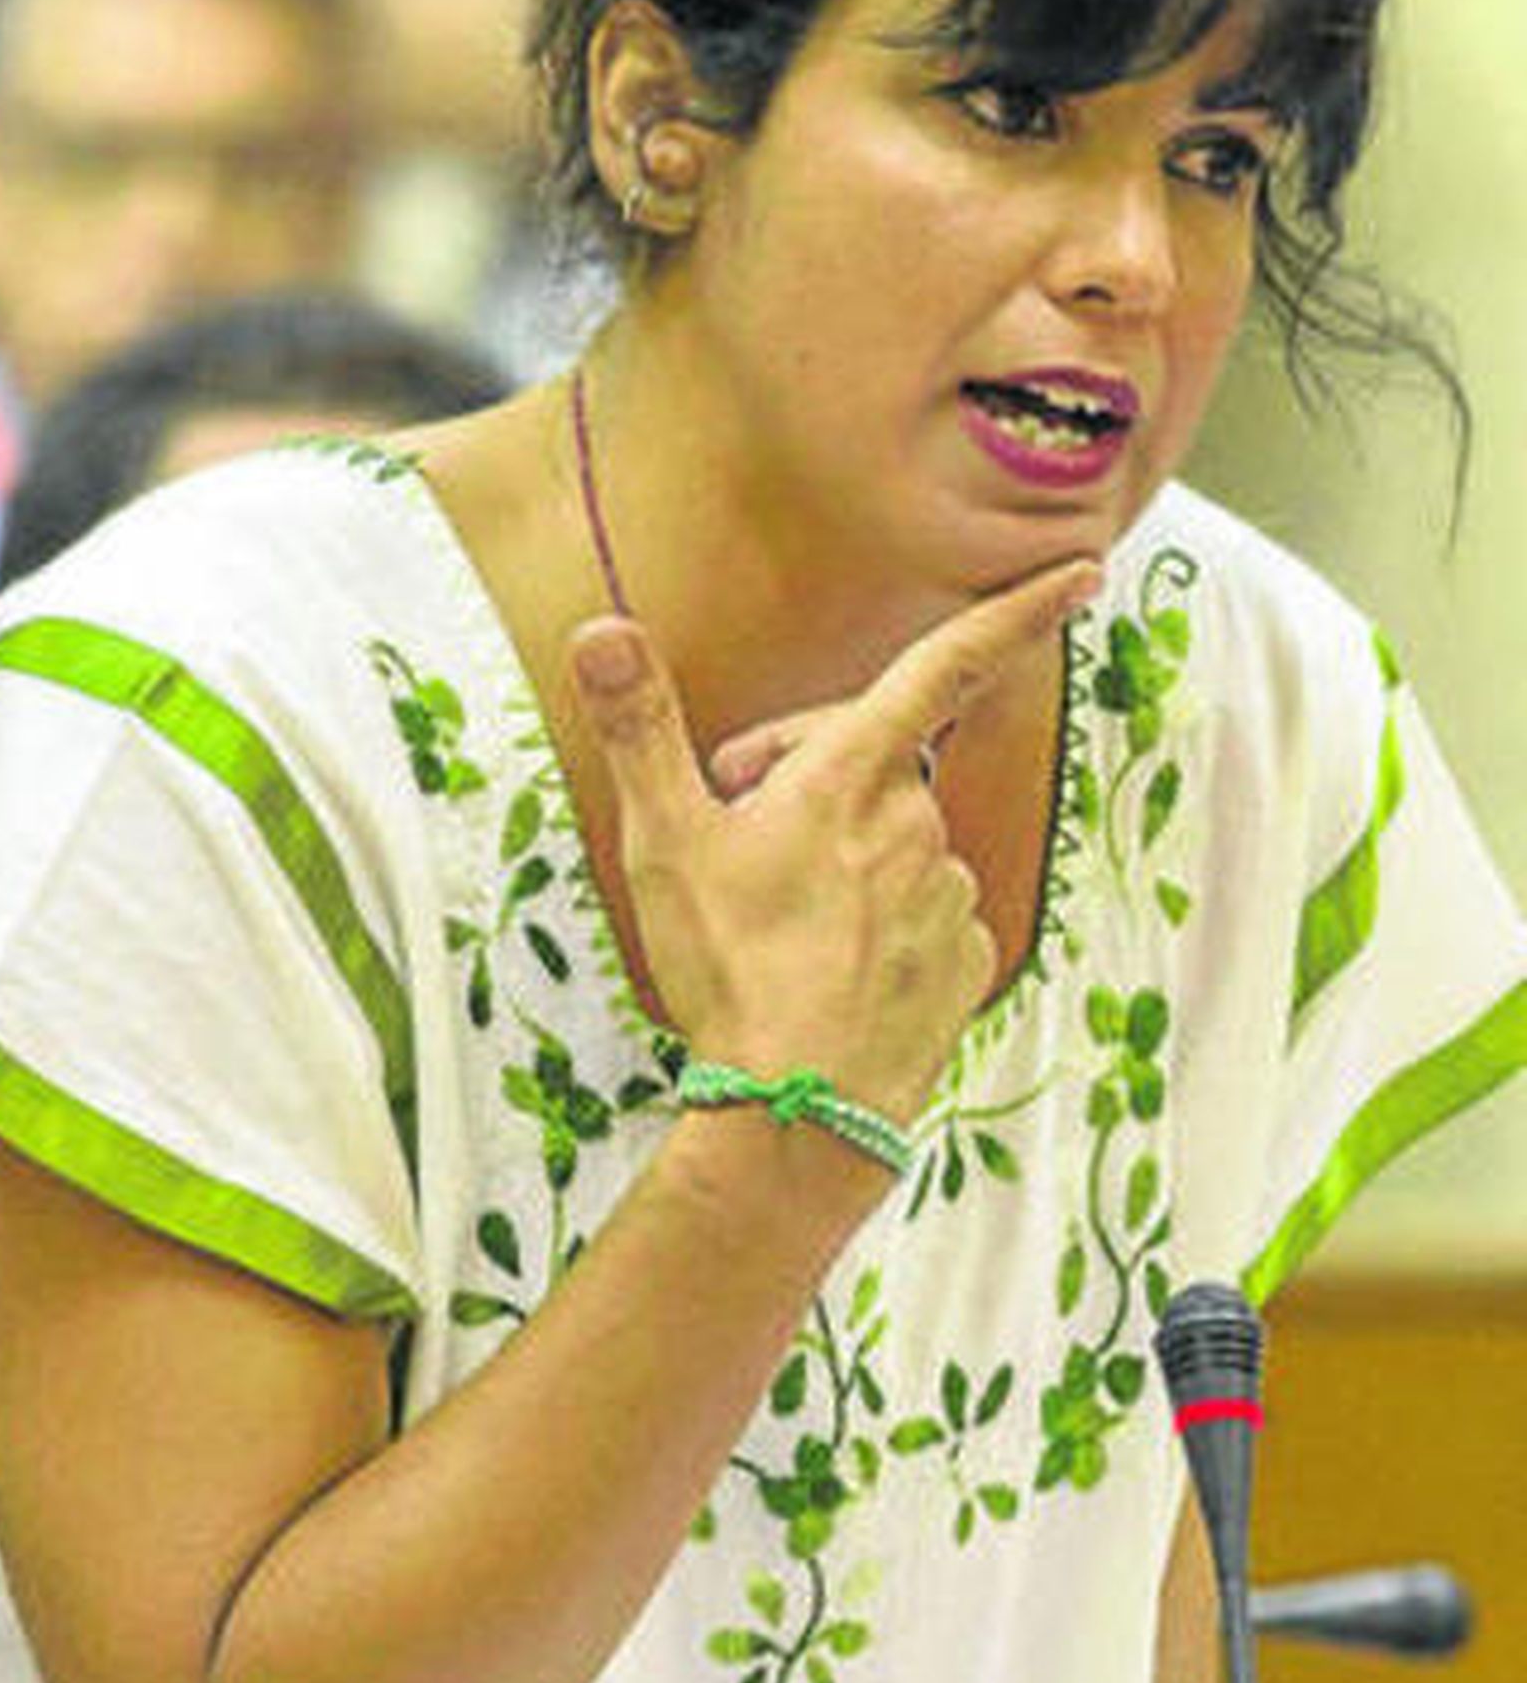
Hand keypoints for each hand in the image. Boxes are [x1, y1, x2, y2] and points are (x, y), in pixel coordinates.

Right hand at [568, 560, 1099, 1123]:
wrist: (796, 1109)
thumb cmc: (732, 969)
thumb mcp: (665, 840)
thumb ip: (640, 725)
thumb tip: (602, 628)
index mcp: (853, 774)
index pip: (945, 665)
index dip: (1016, 612)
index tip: (1080, 574)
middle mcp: (918, 823)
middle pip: (873, 762)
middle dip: (808, 775)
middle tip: (734, 832)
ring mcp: (948, 895)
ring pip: (893, 845)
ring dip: (842, 857)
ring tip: (774, 920)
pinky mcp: (963, 963)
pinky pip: (921, 916)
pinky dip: (879, 924)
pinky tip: (825, 967)